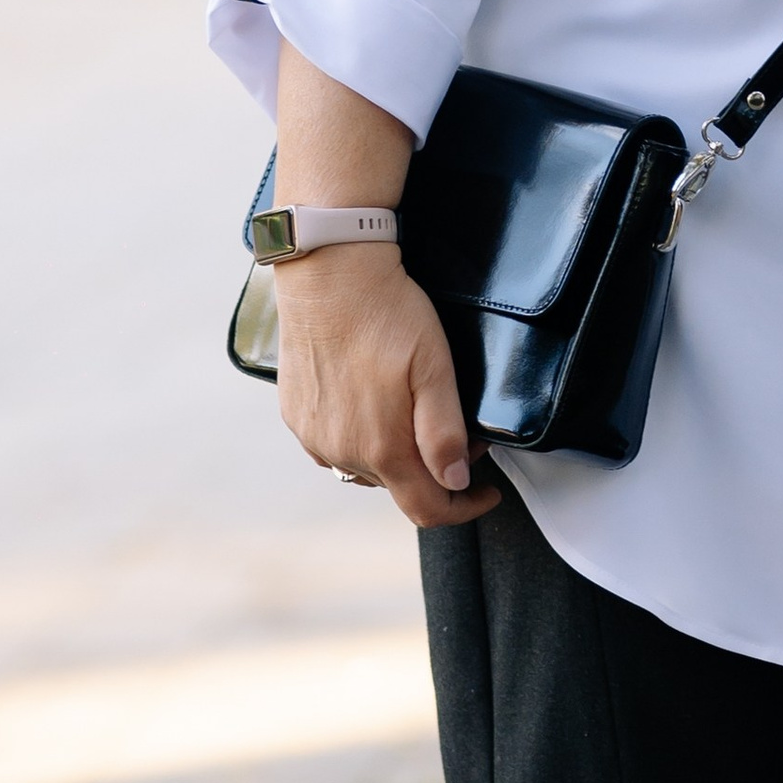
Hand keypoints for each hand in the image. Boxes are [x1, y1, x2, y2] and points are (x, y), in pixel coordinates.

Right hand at [274, 247, 503, 529]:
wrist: (328, 274)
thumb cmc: (385, 313)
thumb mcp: (434, 369)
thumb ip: (444, 434)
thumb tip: (454, 483)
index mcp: (381, 447)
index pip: (427, 508)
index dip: (463, 508)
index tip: (485, 492)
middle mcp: (342, 452)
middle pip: (399, 487)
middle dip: (435, 471)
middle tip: (460, 432)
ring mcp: (314, 436)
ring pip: (367, 470)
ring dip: (397, 456)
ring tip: (416, 415)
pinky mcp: (297, 416)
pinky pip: (335, 448)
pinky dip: (362, 441)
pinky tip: (374, 408)